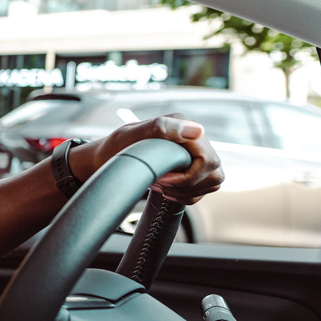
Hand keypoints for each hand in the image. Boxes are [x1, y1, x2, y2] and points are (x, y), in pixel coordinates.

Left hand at [70, 114, 223, 204]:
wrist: (106, 159)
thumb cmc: (115, 147)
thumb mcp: (131, 136)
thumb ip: (162, 128)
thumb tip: (197, 130)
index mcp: (182, 124)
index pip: (208, 160)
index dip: (187, 177)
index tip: (161, 180)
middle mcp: (193, 137)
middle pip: (214, 173)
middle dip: (187, 186)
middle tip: (159, 184)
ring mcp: (195, 152)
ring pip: (213, 182)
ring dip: (187, 191)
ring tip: (161, 186)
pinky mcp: (192, 167)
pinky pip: (204, 188)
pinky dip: (187, 195)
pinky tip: (166, 191)